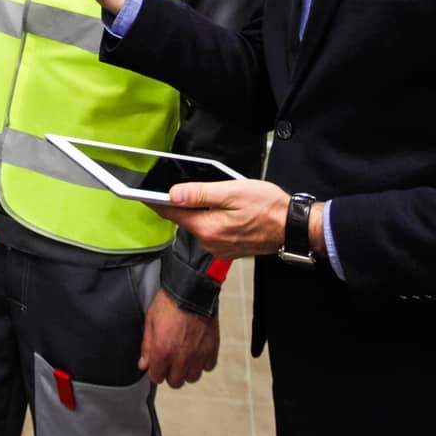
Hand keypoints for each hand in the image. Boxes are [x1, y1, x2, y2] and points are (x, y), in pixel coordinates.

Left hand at [139, 290, 218, 387]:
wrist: (191, 291)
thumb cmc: (169, 303)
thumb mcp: (150, 321)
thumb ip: (147, 346)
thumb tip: (144, 364)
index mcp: (162, 351)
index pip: (157, 377)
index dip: (156, 371)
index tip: (157, 364)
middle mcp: (181, 358)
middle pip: (175, 382)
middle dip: (171, 373)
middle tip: (171, 361)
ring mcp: (198, 355)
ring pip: (192, 377)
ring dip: (187, 370)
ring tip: (185, 356)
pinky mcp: (211, 349)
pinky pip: (208, 367)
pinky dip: (203, 362)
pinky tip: (197, 351)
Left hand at [150, 179, 291, 260]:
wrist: (293, 227)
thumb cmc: (268, 207)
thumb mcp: (232, 191)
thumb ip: (200, 193)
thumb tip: (173, 194)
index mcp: (207, 227)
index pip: (171, 213)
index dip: (156, 202)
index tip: (143, 194)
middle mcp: (210, 241)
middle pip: (185, 219)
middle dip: (184, 203)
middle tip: (193, 187)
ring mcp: (219, 247)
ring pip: (200, 225)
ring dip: (202, 211)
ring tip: (221, 198)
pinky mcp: (229, 248)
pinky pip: (212, 231)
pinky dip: (213, 220)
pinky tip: (228, 211)